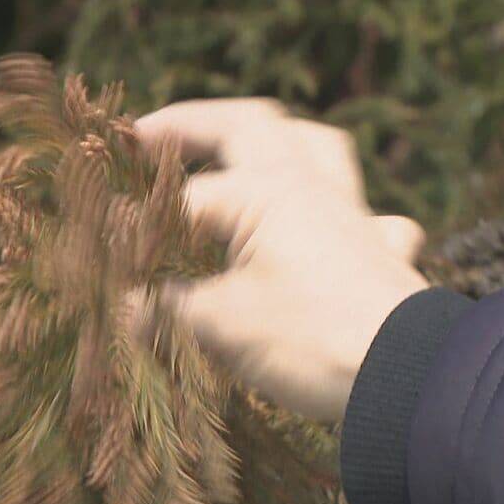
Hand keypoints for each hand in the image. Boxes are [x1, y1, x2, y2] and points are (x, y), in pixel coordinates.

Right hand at [137, 99, 428, 420]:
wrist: (407, 379)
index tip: (95, 244)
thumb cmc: (310, 340)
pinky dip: (342, 208)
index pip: (184, 198)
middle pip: (250, 126)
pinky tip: (336, 224)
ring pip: (317, 145)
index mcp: (265, 192)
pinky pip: (367, 211)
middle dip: (193, 124)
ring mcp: (351, 214)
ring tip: (242, 145)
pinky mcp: (379, 252)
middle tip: (149, 134)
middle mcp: (309, 187)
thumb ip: (166, 310)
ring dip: (274, 138)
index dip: (138, 220)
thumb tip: (122, 309)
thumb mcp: (220, 326)